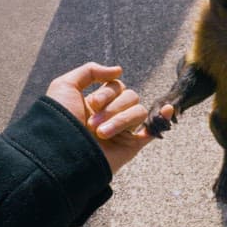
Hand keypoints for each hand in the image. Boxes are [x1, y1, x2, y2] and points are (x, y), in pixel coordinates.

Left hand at [45, 62, 172, 172]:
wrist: (60, 155)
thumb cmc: (59, 121)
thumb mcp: (65, 86)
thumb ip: (90, 71)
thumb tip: (119, 71)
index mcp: (99, 103)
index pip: (117, 86)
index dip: (107, 92)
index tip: (91, 104)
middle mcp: (112, 114)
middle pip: (131, 97)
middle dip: (112, 108)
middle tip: (92, 124)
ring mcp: (123, 130)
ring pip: (139, 112)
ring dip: (121, 120)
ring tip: (101, 134)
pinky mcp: (131, 146)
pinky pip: (153, 130)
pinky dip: (162, 119)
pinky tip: (166, 109)